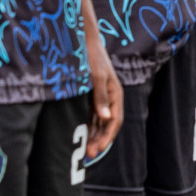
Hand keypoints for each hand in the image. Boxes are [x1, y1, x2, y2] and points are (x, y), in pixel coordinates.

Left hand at [85, 33, 122, 159]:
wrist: (82, 40)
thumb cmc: (91, 57)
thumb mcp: (97, 77)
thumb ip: (101, 98)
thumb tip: (106, 118)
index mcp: (115, 93)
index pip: (115, 120)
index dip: (107, 136)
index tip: (97, 149)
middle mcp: (109, 97)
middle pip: (108, 124)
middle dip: (99, 140)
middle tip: (88, 155)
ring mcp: (100, 97)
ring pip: (99, 122)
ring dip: (94, 136)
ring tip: (84, 150)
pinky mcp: (90, 95)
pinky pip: (91, 116)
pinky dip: (88, 127)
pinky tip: (80, 136)